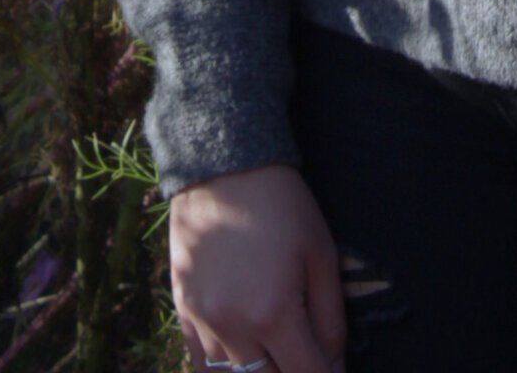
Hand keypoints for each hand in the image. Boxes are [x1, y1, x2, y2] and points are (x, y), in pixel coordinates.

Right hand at [167, 160, 348, 372]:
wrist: (223, 164)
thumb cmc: (281, 205)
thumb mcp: (321, 255)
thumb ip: (331, 319)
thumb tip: (334, 366)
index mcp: (273, 313)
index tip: (333, 368)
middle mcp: (233, 327)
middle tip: (304, 355)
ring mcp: (202, 321)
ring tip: (276, 354)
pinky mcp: (182, 310)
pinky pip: (202, 365)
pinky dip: (225, 369)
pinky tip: (243, 357)